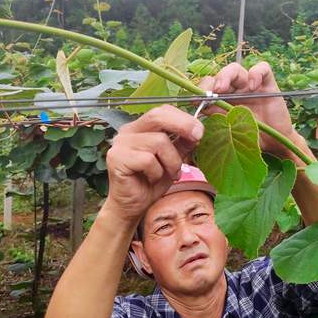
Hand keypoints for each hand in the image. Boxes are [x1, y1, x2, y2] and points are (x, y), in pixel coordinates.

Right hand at [102, 105, 203, 221]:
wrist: (132, 206)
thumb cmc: (151, 182)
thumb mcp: (173, 160)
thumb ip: (182, 144)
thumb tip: (197, 130)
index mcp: (141, 127)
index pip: (162, 110)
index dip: (183, 118)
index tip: (200, 131)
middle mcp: (128, 131)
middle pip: (157, 116)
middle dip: (182, 125)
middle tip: (197, 137)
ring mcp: (120, 143)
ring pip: (158, 142)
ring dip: (171, 162)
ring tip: (169, 174)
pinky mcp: (116, 158)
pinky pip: (148, 160)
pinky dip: (156, 172)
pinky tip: (151, 179)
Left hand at [199, 62, 296, 155]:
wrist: (274, 145)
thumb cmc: (250, 140)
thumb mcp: (228, 134)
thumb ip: (214, 124)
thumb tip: (193, 122)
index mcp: (221, 100)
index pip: (207, 87)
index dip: (199, 91)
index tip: (195, 101)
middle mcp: (234, 90)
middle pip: (218, 76)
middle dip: (211, 82)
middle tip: (211, 93)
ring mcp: (250, 86)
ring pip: (235, 69)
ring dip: (226, 75)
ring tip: (222, 88)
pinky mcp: (268, 84)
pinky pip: (263, 69)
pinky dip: (256, 73)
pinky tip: (253, 86)